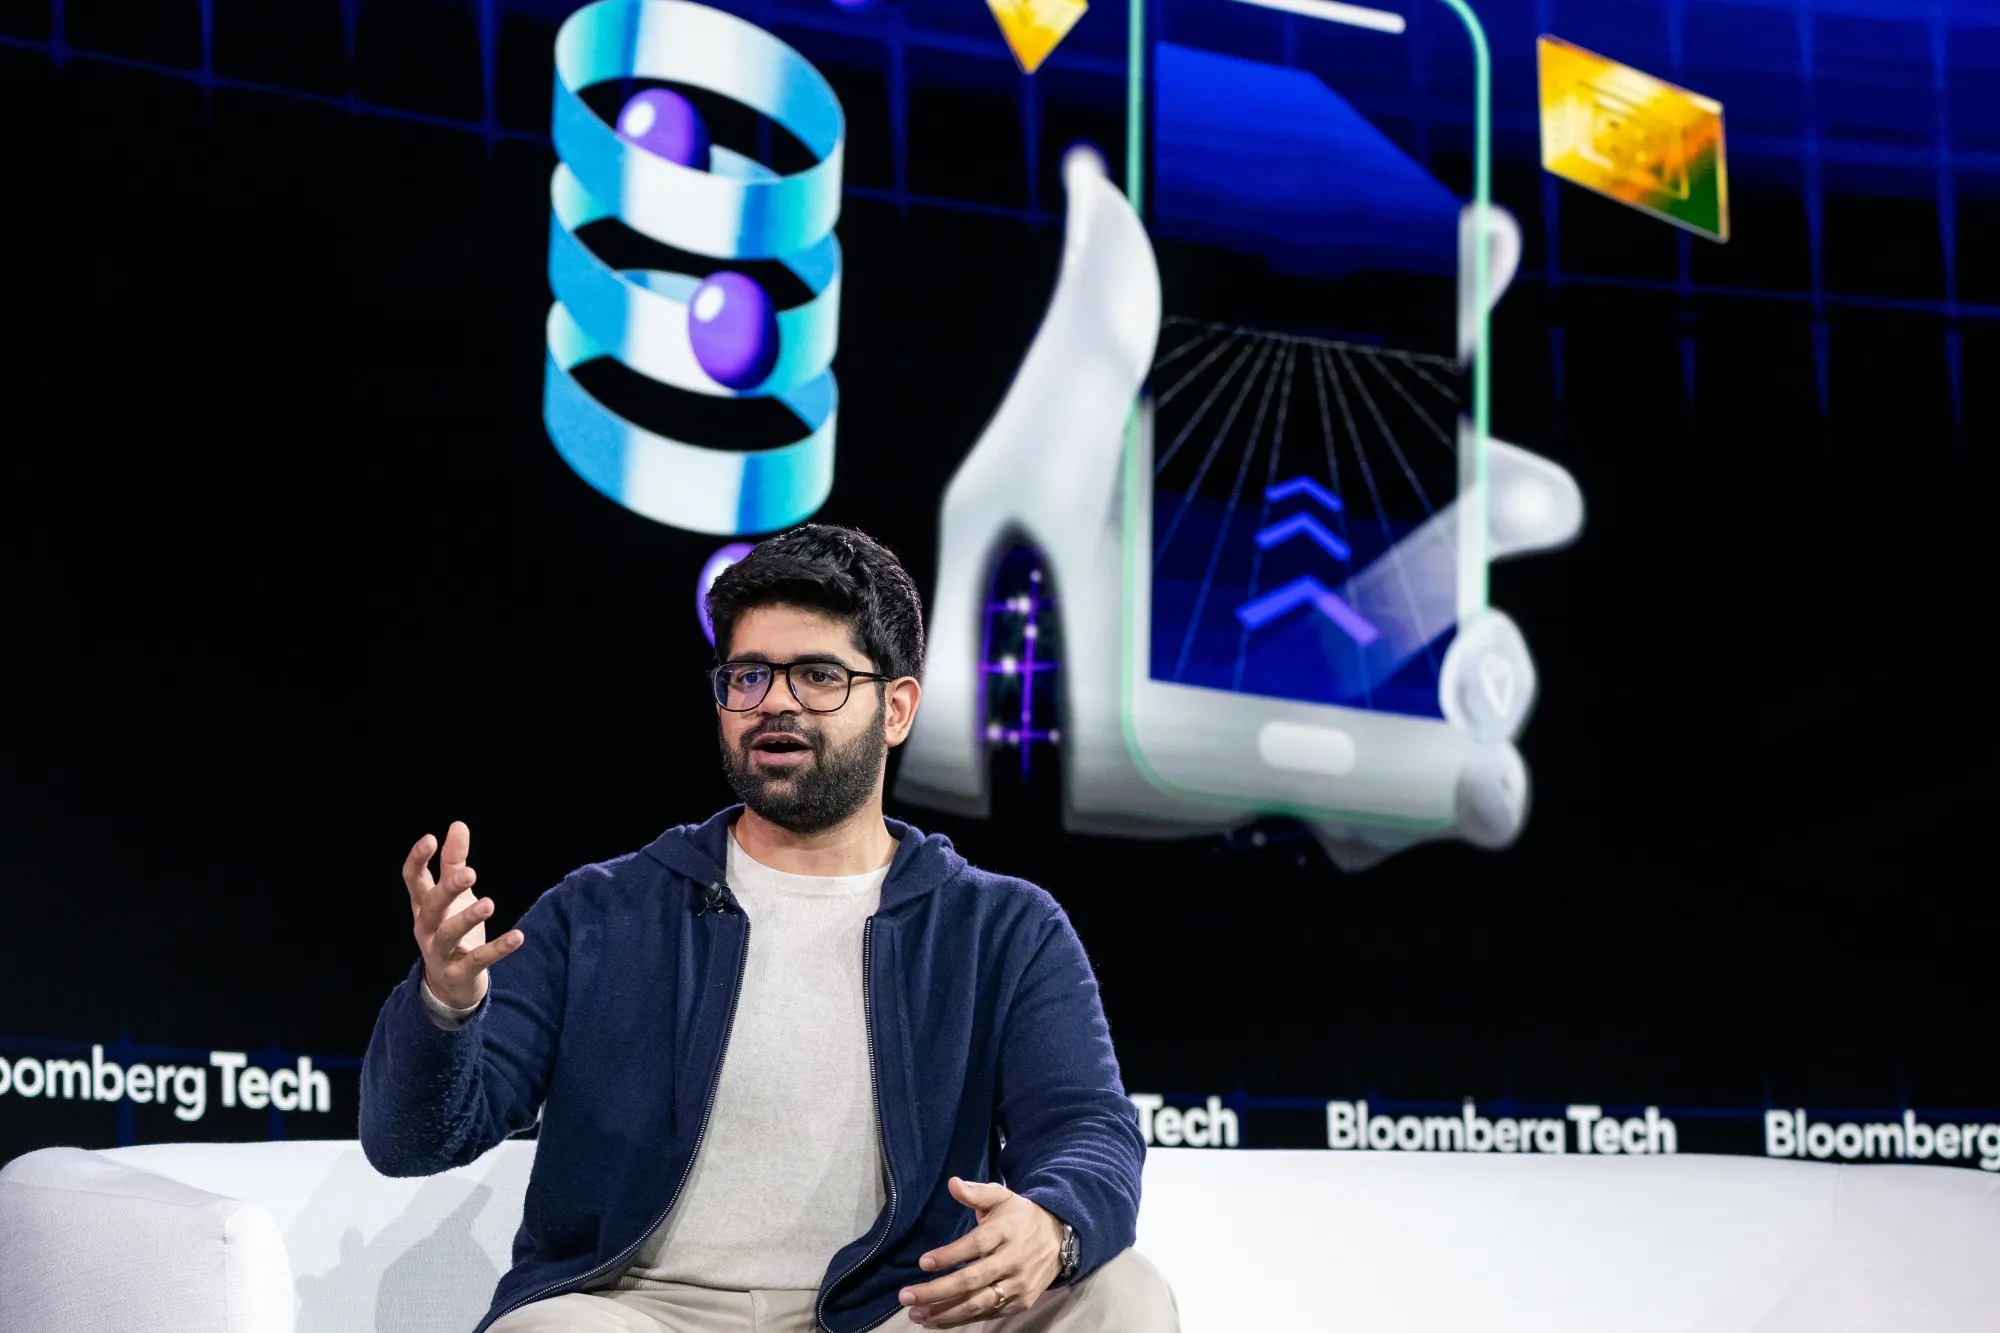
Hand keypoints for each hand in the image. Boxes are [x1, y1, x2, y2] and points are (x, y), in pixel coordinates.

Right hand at [403, 821, 520, 1010]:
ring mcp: (440, 952)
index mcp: (423, 906)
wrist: (450, 985)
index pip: (413, 880)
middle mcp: (427, 928)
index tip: (430, 839)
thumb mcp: (453, 897)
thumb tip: (457, 825)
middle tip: (470, 873)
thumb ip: (453, 863)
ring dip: (468, 919)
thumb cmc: (451, 929)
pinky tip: (518, 936)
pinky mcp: (460, 972)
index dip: (417, 860)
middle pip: (431, 906)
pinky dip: (498, 949)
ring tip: (489, 903)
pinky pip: (478, 960)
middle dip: (448, 889)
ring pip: (449, 934)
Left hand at [899, 1178, 1064, 1325]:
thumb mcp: (1002, 1197)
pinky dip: (961, 1319)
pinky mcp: (1020, 1303)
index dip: (950, 1255)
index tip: (923, 1262)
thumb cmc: (1021, 1217)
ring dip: (945, 1312)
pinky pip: (988, 1314)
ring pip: (978, 1304)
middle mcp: (1013, 1261)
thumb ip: (976, 1193)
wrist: (1059, 1240)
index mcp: (1006, 1231)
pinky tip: (937, 1320)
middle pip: (972, 1280)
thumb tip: (952, 1184)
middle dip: (937, 1291)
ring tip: (917, 1315)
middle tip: (907, 1297)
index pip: (976, 1245)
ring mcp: (1018, 1285)